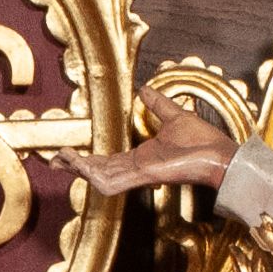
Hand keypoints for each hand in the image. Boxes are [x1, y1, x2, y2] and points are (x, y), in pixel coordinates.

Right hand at [68, 84, 238, 195]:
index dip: (85, 158)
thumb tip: (144, 90)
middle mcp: (135, 168)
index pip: (106, 160)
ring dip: (79, 168)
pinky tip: (79, 165)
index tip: (66, 152)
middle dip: (74, 166)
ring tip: (60, 158)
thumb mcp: (175, 115)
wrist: (219, 154)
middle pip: (96, 170)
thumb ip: (158, 105)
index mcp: (140, 157)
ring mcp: (138, 175)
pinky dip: (93, 174)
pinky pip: (112, 181)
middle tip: (53, 160)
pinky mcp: (143, 177)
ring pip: (99, 177)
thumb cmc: (204, 141)